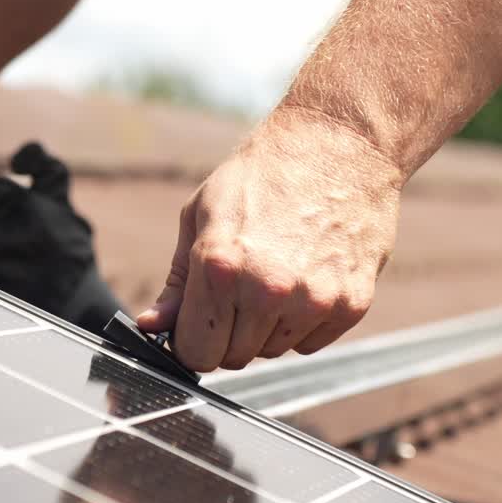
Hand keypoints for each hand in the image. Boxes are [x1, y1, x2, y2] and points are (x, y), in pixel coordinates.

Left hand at [137, 108, 403, 371]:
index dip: (192, 341)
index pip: (195, 353)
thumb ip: (177, 283)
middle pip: (234, 358)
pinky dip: (304, 322)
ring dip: (267, 328)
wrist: (339, 144)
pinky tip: (305, 276)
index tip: (197, 325)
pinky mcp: (350, 304)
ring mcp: (313, 301)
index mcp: (220, 267)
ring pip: (273, 352)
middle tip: (239, 289)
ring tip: (275, 275)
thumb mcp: (200, 217)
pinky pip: (311, 343)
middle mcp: (267, 291)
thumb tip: (151, 326)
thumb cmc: (262, 175)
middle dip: (228, 333)